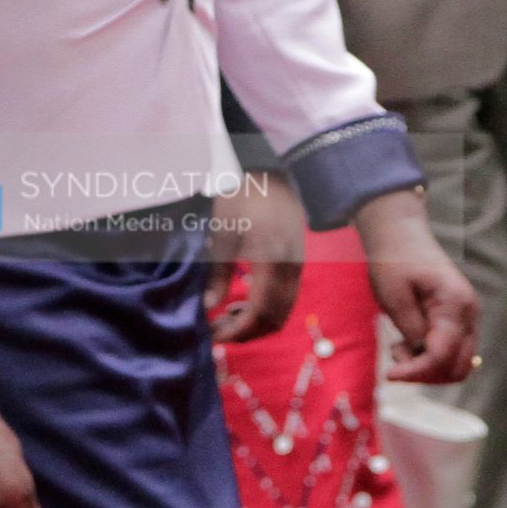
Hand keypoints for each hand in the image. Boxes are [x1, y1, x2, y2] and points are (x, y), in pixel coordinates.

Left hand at [205, 177, 304, 343]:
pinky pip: (287, 297)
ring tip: (227, 317)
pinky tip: (244, 301)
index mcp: (270, 262)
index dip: (236, 331)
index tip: (213, 336)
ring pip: (283, 310)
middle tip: (217, 331)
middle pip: (275, 319)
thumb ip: (217, 272)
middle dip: (246, 333)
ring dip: (257, 322)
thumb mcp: (222, 232)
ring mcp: (297, 265)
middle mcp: (290, 268)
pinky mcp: (297, 261)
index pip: (259, 314)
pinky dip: (267, 308)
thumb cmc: (241, 196)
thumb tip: (209, 306)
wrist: (270, 172)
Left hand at [353, 189, 478, 384]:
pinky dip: (431, 358)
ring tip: (400, 346)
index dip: (416, 371)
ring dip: (428, 367)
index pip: (442, 356)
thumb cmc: (394, 261)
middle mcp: (469, 313)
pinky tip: (408, 343)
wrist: (401, 235)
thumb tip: (423, 358)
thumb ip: (411, 329)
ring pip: (457, 364)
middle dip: (425, 374)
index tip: (390, 375)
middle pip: (458, 367)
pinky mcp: (459, 321)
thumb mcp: (394, 296)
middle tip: (396, 358)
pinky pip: (452, 353)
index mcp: (455, 303)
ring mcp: (468, 318)